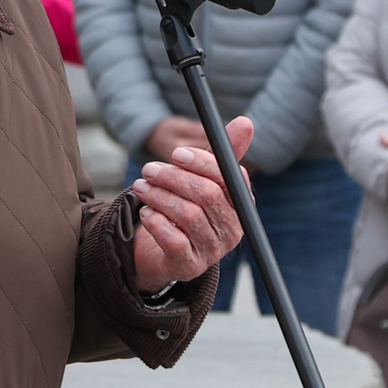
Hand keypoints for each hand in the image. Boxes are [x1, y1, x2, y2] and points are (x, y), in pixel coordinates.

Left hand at [127, 115, 250, 287]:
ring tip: (141, 187)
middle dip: (174, 178)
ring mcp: (212, 250)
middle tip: (149, 169)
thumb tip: (246, 121)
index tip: (177, 154)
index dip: (203, 163)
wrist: (162, 252)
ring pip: (189, 215)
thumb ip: (219, 154)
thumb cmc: (185, 208)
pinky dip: (156, 222)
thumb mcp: (199, 179)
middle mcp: (232, 229)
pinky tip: (146, 212)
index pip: (230, 178)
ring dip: (160, 197)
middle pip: (208, 195)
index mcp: (239, 205)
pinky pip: (174, 240)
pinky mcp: (190, 266)